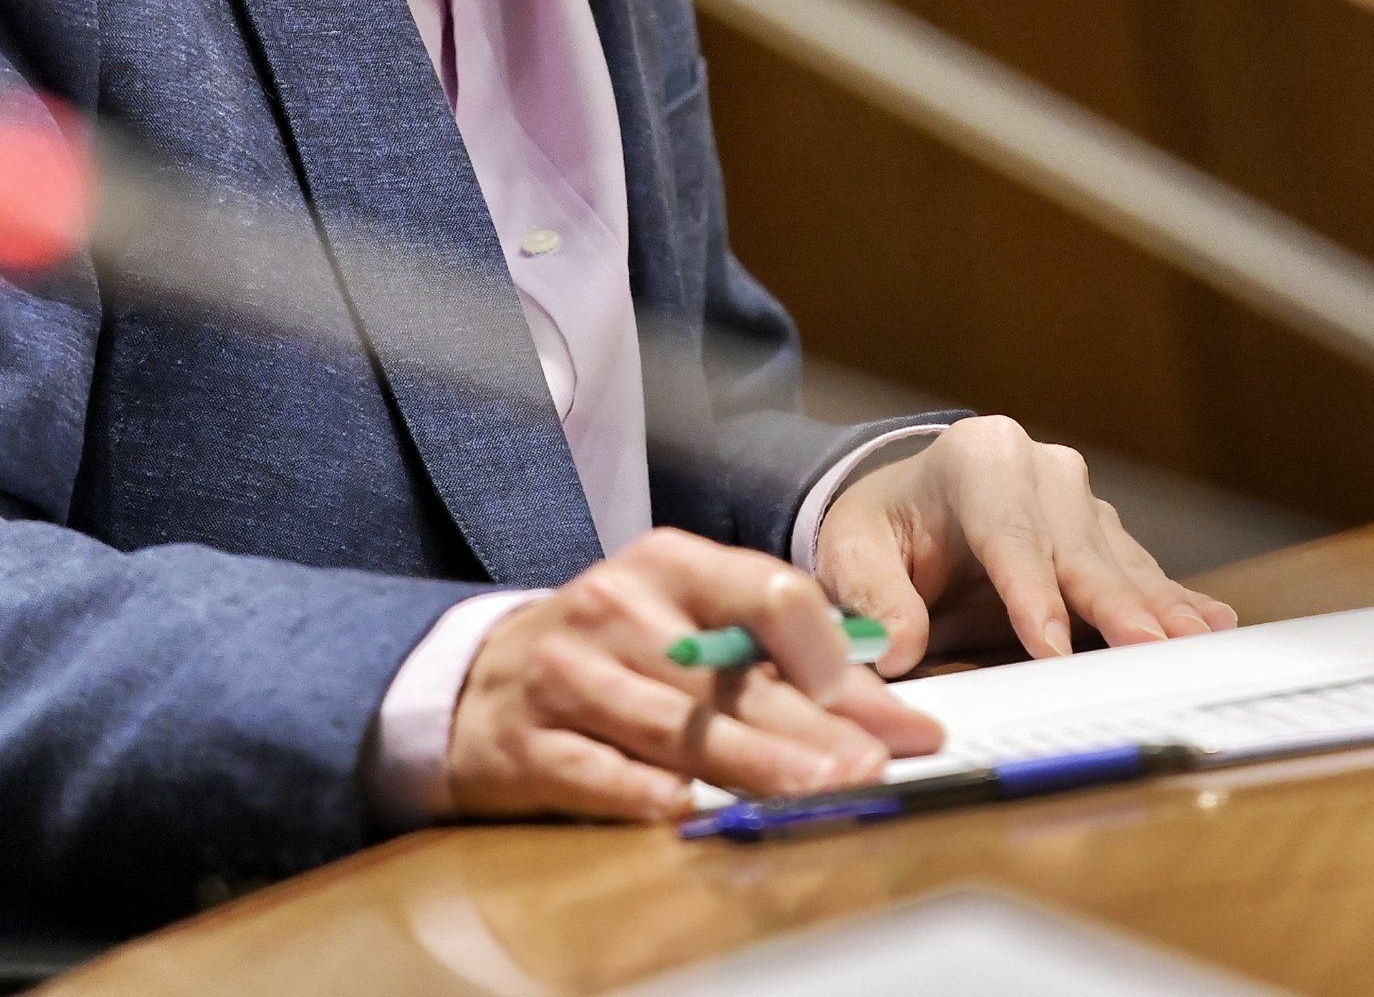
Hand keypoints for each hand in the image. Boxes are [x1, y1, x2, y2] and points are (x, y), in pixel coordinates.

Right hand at [444, 527, 943, 820]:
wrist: (475, 681)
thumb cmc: (613, 654)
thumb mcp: (690, 629)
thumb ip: (786, 668)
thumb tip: (898, 723)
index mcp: (668, 564)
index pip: (766, 592)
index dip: (828, 653)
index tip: (878, 713)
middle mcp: (615, 608)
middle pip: (728, 675)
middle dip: (808, 727)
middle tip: (869, 769)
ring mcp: (566, 674)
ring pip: (673, 726)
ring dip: (751, 763)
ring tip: (816, 793)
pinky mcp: (526, 740)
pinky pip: (594, 770)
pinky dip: (643, 792)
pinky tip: (689, 809)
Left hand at [811, 415, 1238, 672]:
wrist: (908, 508)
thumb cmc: (883, 531)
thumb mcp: (853, 554)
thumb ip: (874, 597)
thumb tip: (894, 649)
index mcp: (977, 458)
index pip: (1007, 533)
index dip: (1029, 592)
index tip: (1049, 644)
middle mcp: (1039, 469)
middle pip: (1079, 548)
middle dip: (1113, 603)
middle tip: (1146, 649)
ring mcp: (1081, 500)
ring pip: (1121, 562)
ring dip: (1158, 608)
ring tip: (1194, 645)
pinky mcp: (1105, 534)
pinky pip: (1143, 572)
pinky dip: (1175, 602)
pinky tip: (1213, 625)